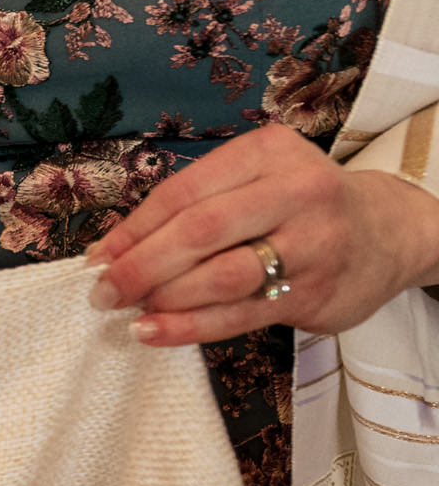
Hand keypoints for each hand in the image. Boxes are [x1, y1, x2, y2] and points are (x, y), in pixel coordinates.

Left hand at [84, 123, 438, 345]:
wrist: (387, 233)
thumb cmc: (298, 206)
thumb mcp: (254, 181)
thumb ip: (191, 207)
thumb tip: (110, 250)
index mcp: (268, 153)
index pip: (184, 191)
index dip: (133, 228)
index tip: (97, 257)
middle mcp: (296, 191)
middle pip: (200, 231)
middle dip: (141, 265)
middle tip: (103, 291)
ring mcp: (311, 243)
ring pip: (220, 275)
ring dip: (163, 297)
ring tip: (127, 311)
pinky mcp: (314, 291)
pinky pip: (238, 314)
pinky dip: (188, 327)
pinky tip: (152, 332)